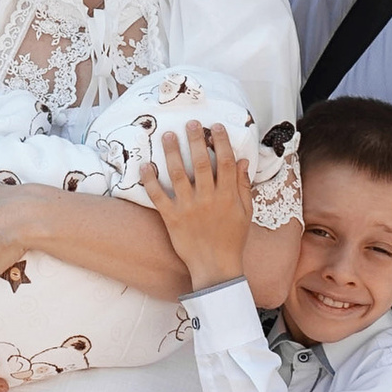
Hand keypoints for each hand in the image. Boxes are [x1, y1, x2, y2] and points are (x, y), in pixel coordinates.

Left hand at [140, 126, 253, 292]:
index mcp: (228, 196)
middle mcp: (208, 199)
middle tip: (190, 122)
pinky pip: (158, 196)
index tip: (215, 127)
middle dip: (196, 140)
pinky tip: (145, 166)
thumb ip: (243, 186)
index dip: (221, 142)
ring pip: (179, 175)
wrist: (216, 268)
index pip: (226, 162)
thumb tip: (241, 160)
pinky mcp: (172, 218)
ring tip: (167, 135)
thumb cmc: (232, 240)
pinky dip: (150, 181)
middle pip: (202, 163)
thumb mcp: (245, 213)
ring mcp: (188, 208)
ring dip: (172, 153)